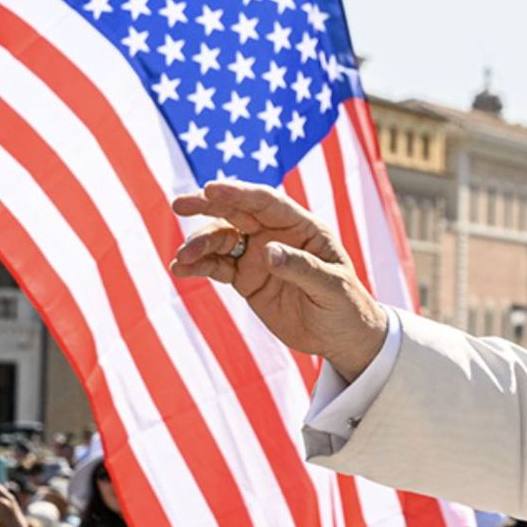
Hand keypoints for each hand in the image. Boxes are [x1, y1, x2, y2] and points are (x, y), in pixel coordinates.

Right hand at [171, 180, 387, 378]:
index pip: (267, 202)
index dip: (239, 193)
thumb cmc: (347, 306)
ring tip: (182, 258)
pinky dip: (198, 266)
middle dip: (207, 206)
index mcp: (303, 227)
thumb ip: (301, 268)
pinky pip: (217, 266)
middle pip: (237, 213)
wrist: (341, 337)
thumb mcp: (331, 287)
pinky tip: (181, 270)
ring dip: (199, 244)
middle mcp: (277, 235)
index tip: (211, 189)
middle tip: (179, 204)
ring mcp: (259, 256)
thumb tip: (267, 251)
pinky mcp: (246, 279)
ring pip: (222, 240)